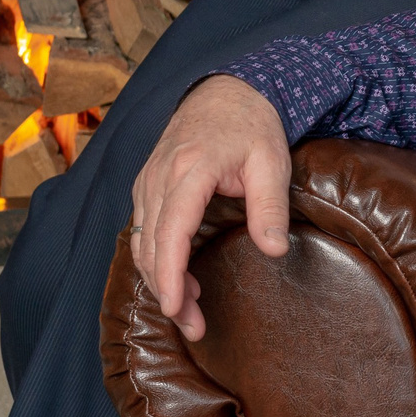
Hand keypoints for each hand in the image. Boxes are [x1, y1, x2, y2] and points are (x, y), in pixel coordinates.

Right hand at [129, 76, 290, 342]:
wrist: (228, 89)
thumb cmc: (253, 125)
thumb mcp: (272, 161)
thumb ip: (271, 207)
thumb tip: (275, 250)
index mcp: (190, 169)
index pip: (171, 232)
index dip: (170, 276)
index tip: (177, 309)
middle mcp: (159, 175)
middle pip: (151, 246)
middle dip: (167, 292)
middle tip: (194, 327)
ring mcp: (148, 179)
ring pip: (140, 242)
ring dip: (160, 280)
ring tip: (190, 310)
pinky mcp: (147, 184)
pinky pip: (141, 229)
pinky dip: (155, 259)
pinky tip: (180, 279)